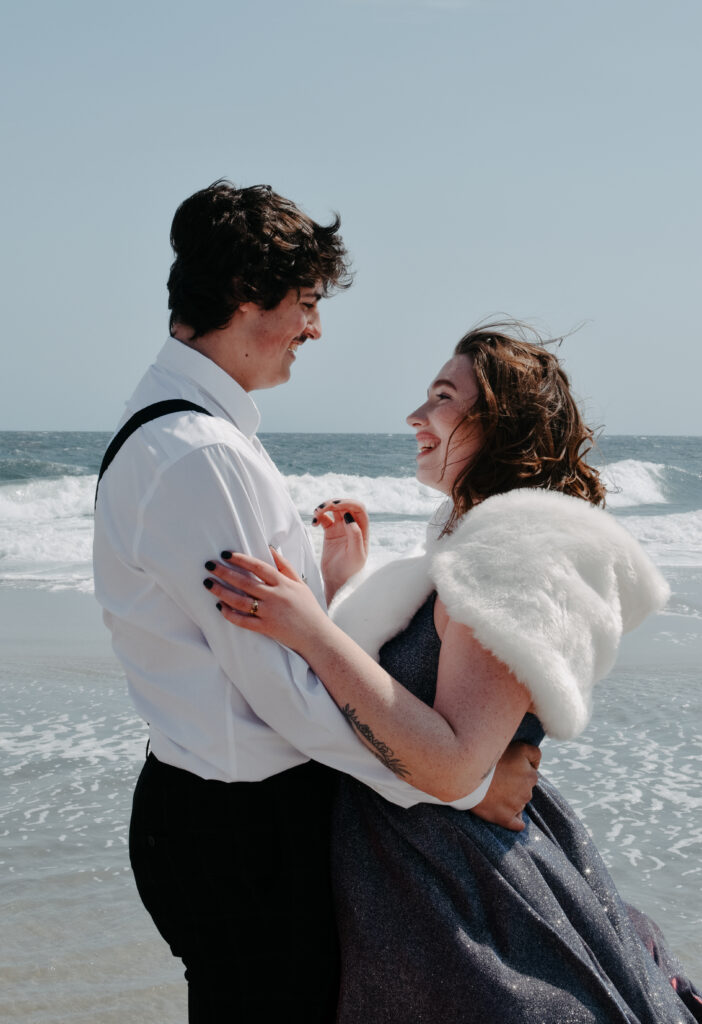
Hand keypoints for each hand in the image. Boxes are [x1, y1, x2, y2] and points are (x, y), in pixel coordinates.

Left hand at [204, 547, 329, 654]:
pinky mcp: (266, 628)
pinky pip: (243, 621)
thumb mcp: (300, 583)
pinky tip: (220, 607)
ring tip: (208, 584)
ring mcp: (269, 613)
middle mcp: (275, 596)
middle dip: (224, 572)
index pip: (258, 567)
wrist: (316, 636)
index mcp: (283, 583)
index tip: (226, 554)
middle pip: (245, 582)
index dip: (241, 559)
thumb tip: (270, 548)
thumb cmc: (308, 608)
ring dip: (221, 592)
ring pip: (240, 601)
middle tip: (209, 565)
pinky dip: (230, 614)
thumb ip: (284, 566)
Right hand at [312, 498, 368, 602]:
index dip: (348, 502)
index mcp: (362, 529)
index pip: (358, 508)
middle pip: (345, 505)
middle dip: (333, 503)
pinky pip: (324, 519)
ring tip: (316, 514)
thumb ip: (355, 535)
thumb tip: (348, 516)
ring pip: (334, 510)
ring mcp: (341, 529)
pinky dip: (318, 517)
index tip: (336, 505)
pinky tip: (314, 523)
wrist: (338, 582)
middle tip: (322, 509)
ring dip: (324, 507)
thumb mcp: (356, 555)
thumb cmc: (350, 571)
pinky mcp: (330, 533)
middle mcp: (353, 526)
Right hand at [470, 741, 540, 832]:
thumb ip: (534, 753)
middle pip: (525, 787)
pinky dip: (515, 820)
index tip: (509, 766)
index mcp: (531, 775)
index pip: (532, 771)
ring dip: (511, 798)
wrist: (470, 773)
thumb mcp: (518, 746)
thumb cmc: (492, 758)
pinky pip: (517, 824)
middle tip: (499, 777)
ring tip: (494, 790)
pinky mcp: (506, 818)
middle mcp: (527, 792)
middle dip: (516, 783)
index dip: (520, 768)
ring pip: (519, 802)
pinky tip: (508, 815)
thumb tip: (537, 764)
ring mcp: (516, 806)